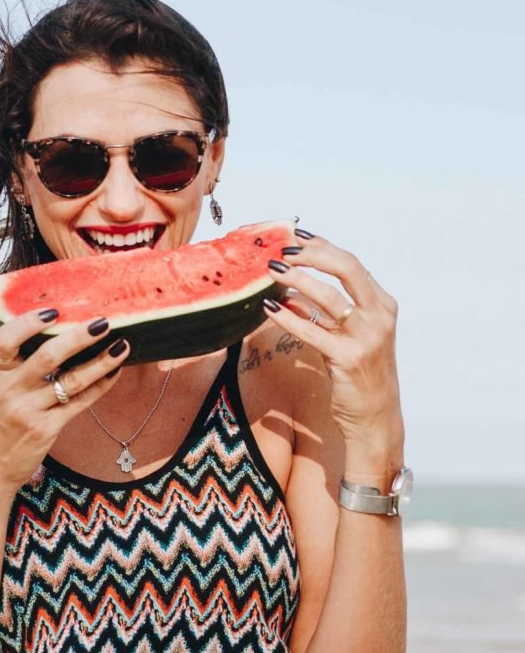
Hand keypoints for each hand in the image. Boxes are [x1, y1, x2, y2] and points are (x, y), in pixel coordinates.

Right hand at [0, 310, 129, 499]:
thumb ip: (15, 366)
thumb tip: (54, 333)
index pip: (6, 339)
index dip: (29, 322)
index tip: (53, 311)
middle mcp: (10, 389)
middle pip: (48, 356)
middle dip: (79, 337)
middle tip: (103, 322)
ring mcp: (29, 410)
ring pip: (72, 380)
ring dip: (101, 361)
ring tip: (122, 345)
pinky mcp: (46, 429)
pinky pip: (80, 402)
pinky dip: (100, 385)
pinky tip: (114, 373)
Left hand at [265, 230, 403, 459]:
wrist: (375, 417)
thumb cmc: (360, 375)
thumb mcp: (346, 338)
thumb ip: (323, 315)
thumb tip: (289, 293)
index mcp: (383, 305)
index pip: (352, 264)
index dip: (323, 246)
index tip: (297, 235)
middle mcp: (379, 317)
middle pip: (347, 268)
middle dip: (313, 254)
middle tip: (284, 249)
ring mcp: (367, 337)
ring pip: (330, 296)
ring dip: (298, 279)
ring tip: (273, 270)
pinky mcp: (348, 358)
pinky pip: (312, 330)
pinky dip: (289, 316)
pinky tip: (270, 308)